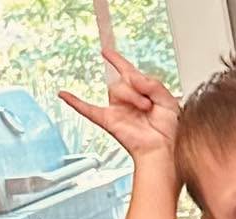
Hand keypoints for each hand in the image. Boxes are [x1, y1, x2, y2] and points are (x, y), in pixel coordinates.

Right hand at [59, 50, 178, 160]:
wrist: (167, 150)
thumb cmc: (172, 130)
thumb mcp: (169, 101)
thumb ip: (153, 84)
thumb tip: (132, 76)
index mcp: (142, 94)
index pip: (127, 72)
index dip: (117, 60)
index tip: (107, 51)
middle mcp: (128, 101)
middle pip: (124, 81)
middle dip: (138, 89)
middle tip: (150, 103)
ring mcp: (117, 110)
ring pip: (116, 90)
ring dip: (133, 96)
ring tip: (146, 108)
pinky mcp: (110, 121)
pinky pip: (88, 110)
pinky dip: (75, 102)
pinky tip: (63, 95)